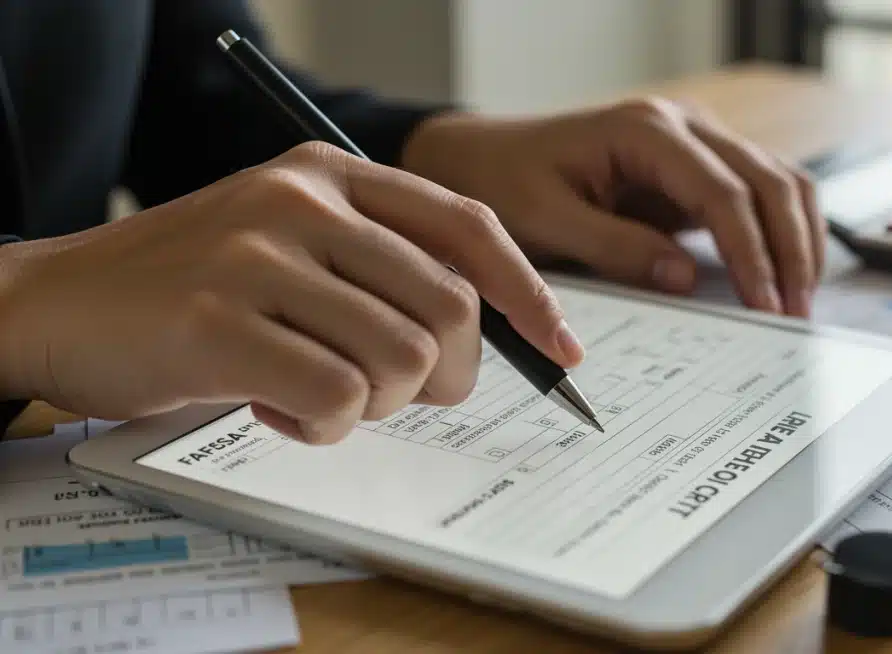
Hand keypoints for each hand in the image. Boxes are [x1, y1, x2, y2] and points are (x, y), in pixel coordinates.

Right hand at [0, 143, 581, 443]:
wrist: (57, 300)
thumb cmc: (194, 288)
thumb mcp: (293, 245)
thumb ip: (382, 270)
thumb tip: (489, 336)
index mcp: (331, 174)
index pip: (468, 227)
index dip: (529, 294)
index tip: (561, 349)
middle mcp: (302, 200)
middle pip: (450, 309)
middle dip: (447, 377)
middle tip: (400, 394)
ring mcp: (258, 255)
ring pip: (400, 359)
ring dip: (375, 404)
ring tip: (316, 393)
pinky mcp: (219, 322)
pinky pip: (337, 396)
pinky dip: (325, 425)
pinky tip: (276, 408)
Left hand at [402, 97, 824, 316]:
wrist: (483, 158)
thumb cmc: (506, 183)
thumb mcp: (547, 221)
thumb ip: (615, 247)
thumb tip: (684, 278)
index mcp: (645, 130)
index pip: (722, 191)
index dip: (751, 250)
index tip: (765, 303)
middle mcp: (681, 124)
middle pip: (768, 178)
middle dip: (790, 247)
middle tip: (795, 311)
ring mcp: (694, 141)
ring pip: (777, 179)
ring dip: (797, 237)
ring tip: (799, 299)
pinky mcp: (695, 168)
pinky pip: (756, 192)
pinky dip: (779, 229)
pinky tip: (783, 273)